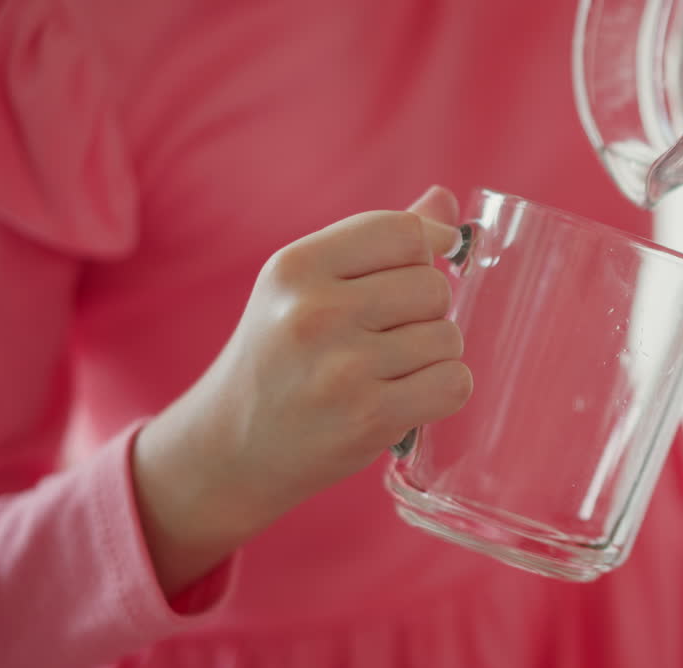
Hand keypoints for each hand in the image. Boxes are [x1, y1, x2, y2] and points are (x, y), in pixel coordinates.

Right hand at [132, 186, 470, 595]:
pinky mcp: (368, 418)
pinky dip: (443, 391)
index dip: (426, 250)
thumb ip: (376, 241)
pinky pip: (453, 384)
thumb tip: (445, 202)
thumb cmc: (277, 359)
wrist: (228, 449)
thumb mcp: (304, 288)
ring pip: (448, 336)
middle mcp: (315, 312)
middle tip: (388, 335)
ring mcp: (342, 368)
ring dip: (434, 355)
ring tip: (391, 370)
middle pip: (432, 286)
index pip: (401, 232)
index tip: (422, 268)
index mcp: (296, 267)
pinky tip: (408, 397)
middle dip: (426, 310)